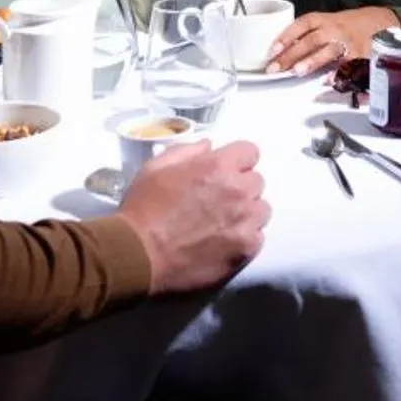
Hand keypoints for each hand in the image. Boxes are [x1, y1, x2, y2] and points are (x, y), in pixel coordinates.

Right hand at [116, 139, 268, 293]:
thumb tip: (209, 146)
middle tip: (219, 200)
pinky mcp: (246, 248)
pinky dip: (245, 238)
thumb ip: (188, 151)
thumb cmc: (144, 207)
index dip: (237, 161)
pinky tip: (225, 242)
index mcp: (219, 165)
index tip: (225, 172)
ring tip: (224, 223)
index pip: (250, 152)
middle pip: (257, 181)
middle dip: (241, 187)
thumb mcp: (157, 167)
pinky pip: (258, 237)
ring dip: (247, 213)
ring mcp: (245, 220)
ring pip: (261, 209)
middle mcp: (238, 190)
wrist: (139, 254)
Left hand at [265, 6, 399, 76]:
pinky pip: (348, 64)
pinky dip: (338, 72)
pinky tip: (328, 80)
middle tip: (276, 67)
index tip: (272, 50)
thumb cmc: (347, 26)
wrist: (380, 22)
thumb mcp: (327, 24)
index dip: (286, 36)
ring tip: (298, 71)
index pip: (301, 25)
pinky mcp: (361, 54)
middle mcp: (335, 29)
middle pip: (311, 40)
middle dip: (292, 54)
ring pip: (329, 49)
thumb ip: (308, 37)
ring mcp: (348, 41)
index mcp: (323, 20)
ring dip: (312, 60)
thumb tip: (283, 55)